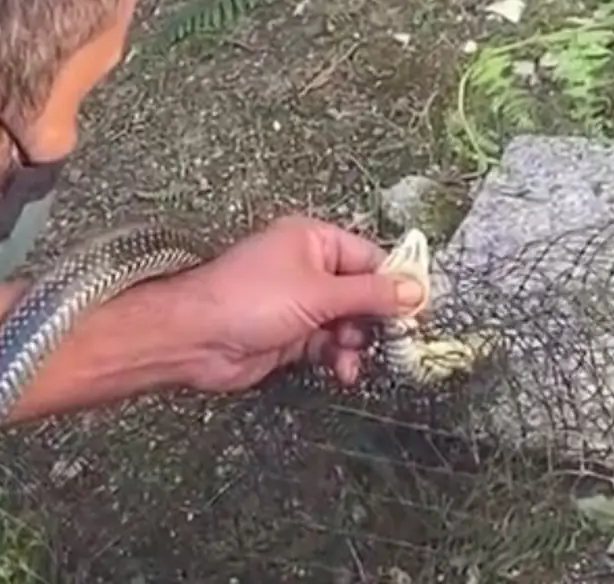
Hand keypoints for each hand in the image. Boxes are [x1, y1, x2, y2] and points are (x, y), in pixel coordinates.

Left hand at [175, 215, 426, 391]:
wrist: (196, 339)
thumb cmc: (249, 300)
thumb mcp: (319, 293)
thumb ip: (371, 295)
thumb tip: (415, 291)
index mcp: (314, 241)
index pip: (370, 257)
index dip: (394, 284)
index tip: (417, 309)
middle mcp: (309, 268)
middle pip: (362, 293)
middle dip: (375, 319)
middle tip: (394, 340)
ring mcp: (300, 303)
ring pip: (347, 323)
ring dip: (356, 343)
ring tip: (351, 356)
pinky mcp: (291, 335)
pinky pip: (328, 345)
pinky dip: (338, 358)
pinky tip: (342, 371)